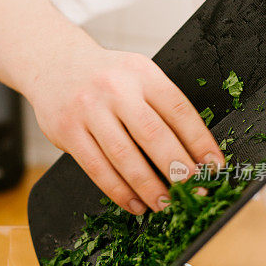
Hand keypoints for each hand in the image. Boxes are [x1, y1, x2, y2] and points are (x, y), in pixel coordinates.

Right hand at [28, 43, 223, 213]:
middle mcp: (115, 88)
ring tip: (166, 204)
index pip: (178, 110)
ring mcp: (88, 109)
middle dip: (177, 168)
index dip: (199, 142)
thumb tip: (192, 154)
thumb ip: (159, 106)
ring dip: (149, 186)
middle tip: (194, 191)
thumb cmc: (104, 77)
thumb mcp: (136, 75)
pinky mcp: (67, 131)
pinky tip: (135, 203)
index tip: (213, 167)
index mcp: (142, 73)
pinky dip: (119, 191)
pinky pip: (97, 168)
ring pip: (124, 156)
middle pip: (153, 135)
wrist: (52, 60)